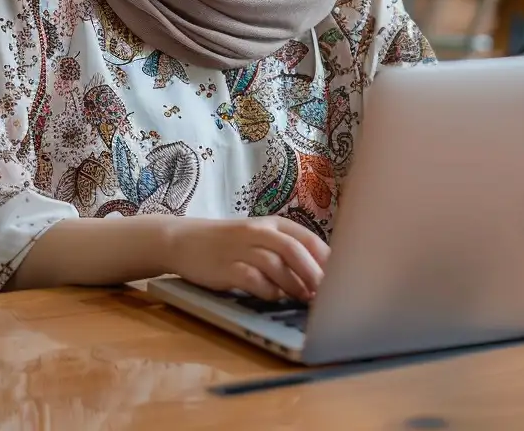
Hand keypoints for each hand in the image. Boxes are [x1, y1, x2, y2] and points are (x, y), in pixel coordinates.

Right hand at [163, 216, 328, 301]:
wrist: (184, 241)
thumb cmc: (228, 243)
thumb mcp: (257, 238)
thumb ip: (282, 250)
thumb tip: (316, 273)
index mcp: (271, 224)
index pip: (305, 237)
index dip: (324, 257)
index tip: (339, 275)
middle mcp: (258, 232)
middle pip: (293, 249)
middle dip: (312, 272)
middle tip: (325, 292)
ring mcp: (241, 249)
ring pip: (274, 264)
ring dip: (292, 283)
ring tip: (304, 298)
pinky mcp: (224, 267)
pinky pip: (250, 278)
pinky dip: (265, 289)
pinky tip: (274, 297)